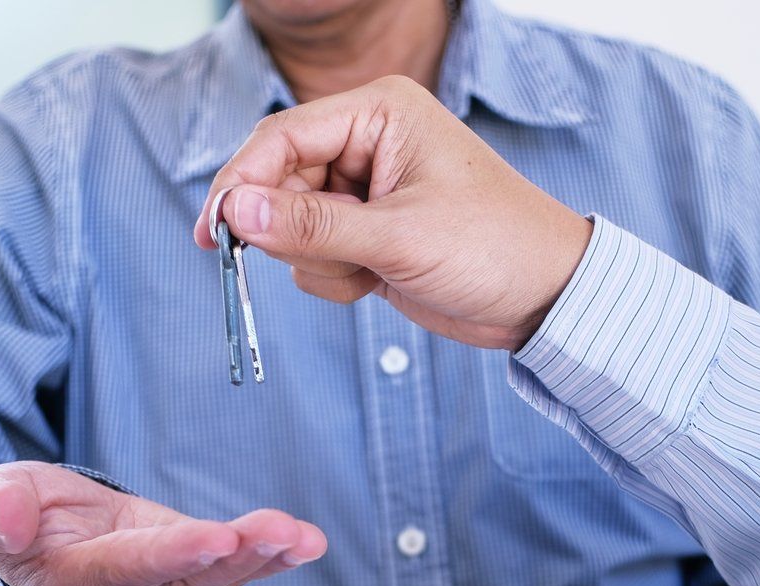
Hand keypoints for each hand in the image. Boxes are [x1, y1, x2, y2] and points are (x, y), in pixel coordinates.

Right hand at [0, 462, 325, 585]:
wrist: (37, 535)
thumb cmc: (18, 517)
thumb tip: (7, 517)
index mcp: (72, 581)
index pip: (127, 569)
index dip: (172, 555)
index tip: (215, 538)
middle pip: (185, 580)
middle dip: (236, 556)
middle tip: (278, 532)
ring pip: (216, 580)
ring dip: (263, 558)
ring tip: (301, 536)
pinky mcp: (187, 581)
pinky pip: (232, 571)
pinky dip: (270, 556)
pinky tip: (303, 541)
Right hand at [193, 75, 591, 351]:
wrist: (545, 298)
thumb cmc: (493, 247)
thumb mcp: (398, 237)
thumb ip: (312, 227)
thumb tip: (235, 214)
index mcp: (378, 113)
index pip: (281, 138)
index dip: (240, 184)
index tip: (214, 233)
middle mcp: (366, 144)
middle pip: (277, 183)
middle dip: (289, 233)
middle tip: (320, 262)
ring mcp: (364, 193)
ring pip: (291, 228)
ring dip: (319, 263)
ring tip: (373, 272)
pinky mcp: (366, 236)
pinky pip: (313, 259)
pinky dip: (334, 280)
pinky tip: (378, 284)